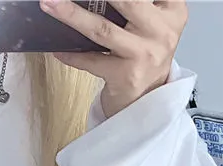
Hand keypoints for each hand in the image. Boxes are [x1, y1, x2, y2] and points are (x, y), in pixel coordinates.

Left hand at [39, 0, 187, 117]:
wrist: (147, 100)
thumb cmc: (144, 56)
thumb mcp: (151, 24)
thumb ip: (134, 5)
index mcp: (172, 11)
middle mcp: (162, 31)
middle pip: (127, 0)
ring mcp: (144, 55)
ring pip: (103, 29)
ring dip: (72, 15)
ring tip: (50, 4)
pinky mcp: (125, 76)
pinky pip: (91, 61)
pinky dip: (72, 54)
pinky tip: (57, 47)